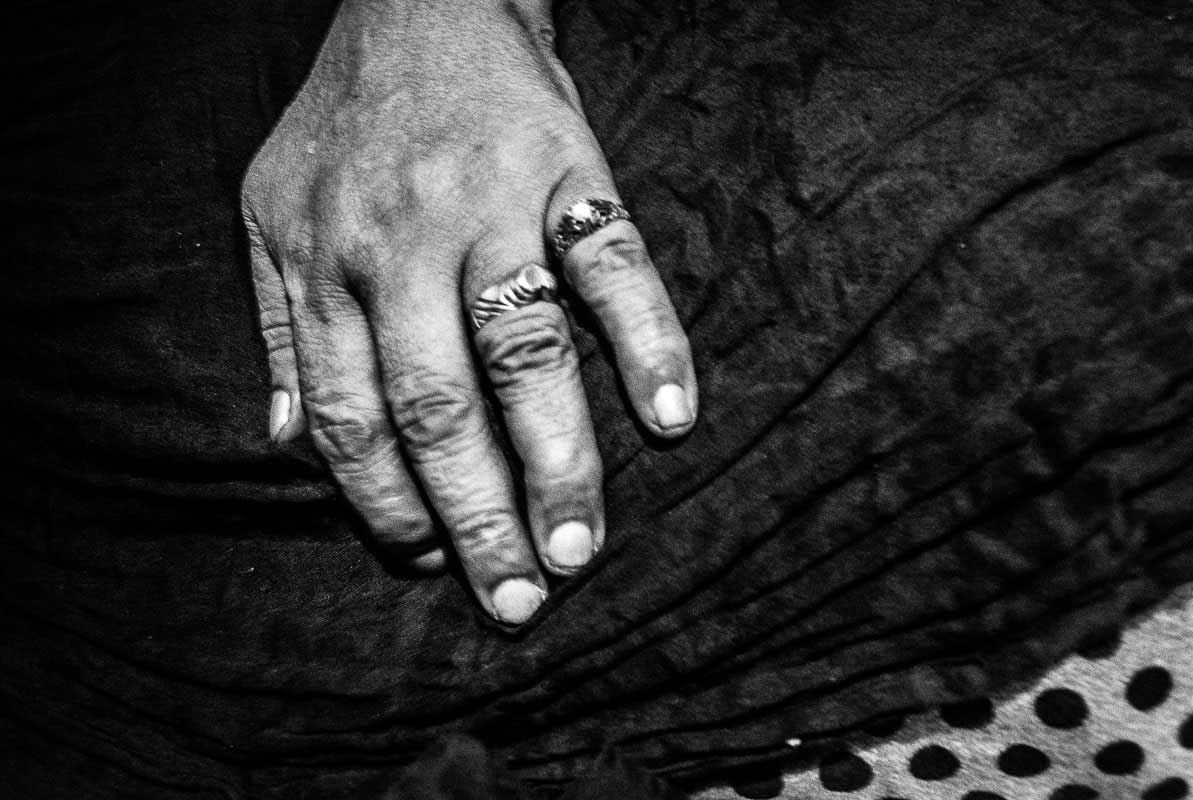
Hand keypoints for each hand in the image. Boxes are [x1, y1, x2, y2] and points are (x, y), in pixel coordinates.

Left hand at [241, 0, 696, 623]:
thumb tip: (284, 438)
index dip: (388, 503)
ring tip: (580, 550)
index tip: (432, 563)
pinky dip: (650, 340)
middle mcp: (403, 244)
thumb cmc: (349, 120)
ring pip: (525, 351)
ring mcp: (492, 207)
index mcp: (326, 262)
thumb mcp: (270, 212)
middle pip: (439, 407)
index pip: (351, 417)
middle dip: (477, 516)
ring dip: (559, 461)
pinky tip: (672, 417)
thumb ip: (279, 326)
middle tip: (516, 601)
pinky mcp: (569, 171)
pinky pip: (615, 263)